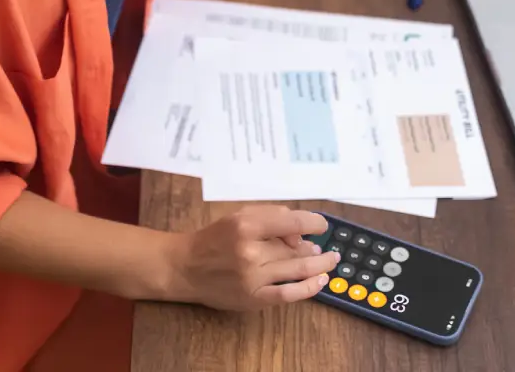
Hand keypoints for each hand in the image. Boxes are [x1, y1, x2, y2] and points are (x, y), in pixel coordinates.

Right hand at [167, 205, 339, 310]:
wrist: (185, 267)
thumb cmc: (215, 238)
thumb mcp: (239, 215)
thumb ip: (270, 217)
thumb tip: (302, 233)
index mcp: (247, 225)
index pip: (293, 222)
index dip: (315, 223)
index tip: (322, 225)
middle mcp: (250, 250)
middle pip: (296, 247)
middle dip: (313, 247)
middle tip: (321, 248)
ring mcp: (253, 277)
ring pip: (298, 269)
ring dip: (320, 265)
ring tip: (330, 261)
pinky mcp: (253, 298)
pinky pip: (288, 294)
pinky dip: (309, 288)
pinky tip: (320, 281)